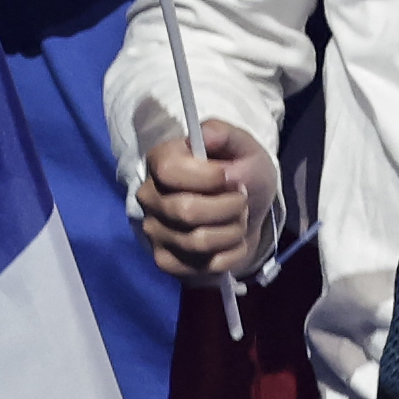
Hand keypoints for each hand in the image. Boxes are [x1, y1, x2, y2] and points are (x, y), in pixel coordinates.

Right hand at [136, 121, 278, 281]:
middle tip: (241, 198)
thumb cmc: (242, 173)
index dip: (207, 176)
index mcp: (161, 162)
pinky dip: (232, 253)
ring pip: (198, 241)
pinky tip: (232, 240)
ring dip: (234, 230)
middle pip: (186, 211)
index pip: (168, 170)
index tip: (230, 176)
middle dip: (230, 206)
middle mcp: (149, 197)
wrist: (249, 210)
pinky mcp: (166, 260)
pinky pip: (203, 265)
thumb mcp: (244, 147)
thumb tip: (205, 134)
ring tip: (238, 217)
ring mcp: (154, 232)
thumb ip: (226, 135)